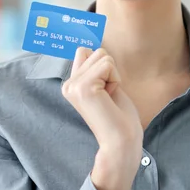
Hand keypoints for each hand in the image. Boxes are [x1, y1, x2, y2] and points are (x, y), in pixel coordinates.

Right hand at [62, 47, 142, 189]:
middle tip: (108, 95)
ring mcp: (74, 86)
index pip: (84, 51)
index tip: (104, 88)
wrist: (121, 142)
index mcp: (70, 85)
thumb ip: (94, 68)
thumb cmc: (118, 115)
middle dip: (109, 70)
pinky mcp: (84, 87)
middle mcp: (68, 84)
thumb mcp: (103, 85)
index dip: (101, 64)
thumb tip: (91, 47)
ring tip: (109, 97)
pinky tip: (110, 97)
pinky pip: (107, 65)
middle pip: (95, 51)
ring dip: (113, 75)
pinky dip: (115, 79)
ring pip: (102, 56)